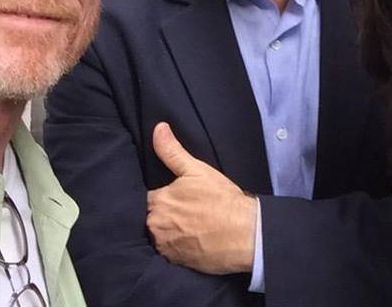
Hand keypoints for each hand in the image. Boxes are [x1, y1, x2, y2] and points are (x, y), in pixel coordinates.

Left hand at [146, 122, 257, 273]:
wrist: (244, 234)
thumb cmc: (222, 200)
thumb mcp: (196, 170)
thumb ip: (172, 150)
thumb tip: (158, 128)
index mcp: (157, 201)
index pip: (148, 198)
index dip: (162, 196)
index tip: (174, 198)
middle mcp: (156, 226)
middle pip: (151, 217)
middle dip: (163, 214)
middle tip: (185, 212)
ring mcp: (165, 246)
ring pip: (159, 235)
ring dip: (168, 231)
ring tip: (188, 226)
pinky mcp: (175, 262)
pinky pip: (168, 253)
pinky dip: (176, 247)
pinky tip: (191, 240)